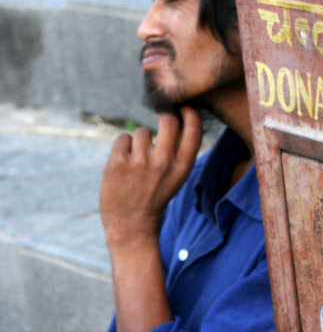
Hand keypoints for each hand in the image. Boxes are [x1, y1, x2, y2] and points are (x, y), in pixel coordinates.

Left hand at [100, 106, 201, 246]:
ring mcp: (140, 162)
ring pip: (141, 131)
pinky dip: (122, 147)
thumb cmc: (155, 196)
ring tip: (136, 160)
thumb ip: (178, 151)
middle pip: (168, 121)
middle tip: (159, 120)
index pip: (194, 130)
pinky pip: (123, 138)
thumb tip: (176, 118)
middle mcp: (163, 162)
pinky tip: (124, 163)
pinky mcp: (117, 163)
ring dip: (138, 141)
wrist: (131, 224)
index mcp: (182, 167)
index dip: (190, 114)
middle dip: (164, 116)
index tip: (184, 108)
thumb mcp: (177, 177)